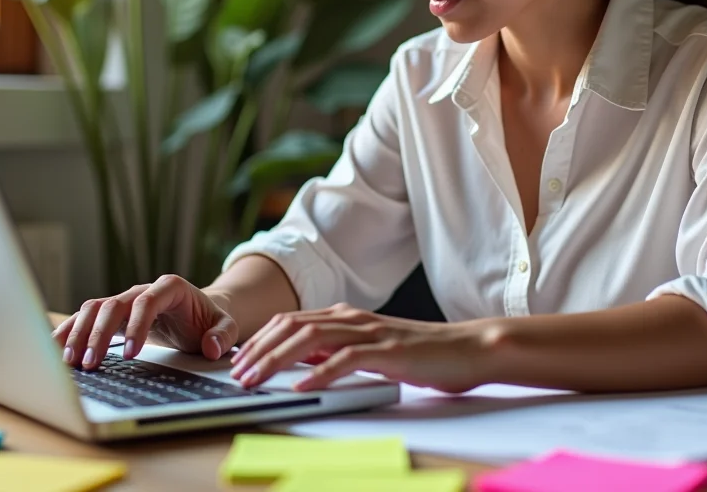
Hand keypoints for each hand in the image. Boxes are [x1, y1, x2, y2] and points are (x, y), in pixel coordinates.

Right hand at [52, 274, 237, 370]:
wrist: (198, 314)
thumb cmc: (208, 320)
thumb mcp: (225, 327)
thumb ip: (223, 335)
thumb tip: (211, 348)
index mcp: (170, 288)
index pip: (148, 301)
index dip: (137, 325)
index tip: (132, 354)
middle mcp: (142, 290)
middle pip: (114, 304)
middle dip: (100, 334)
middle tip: (91, 363)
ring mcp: (124, 301)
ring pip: (94, 309)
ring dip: (79, 333)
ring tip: (70, 361)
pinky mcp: (112, 315)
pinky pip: (86, 318)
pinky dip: (70, 331)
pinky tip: (56, 349)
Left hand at [228, 303, 489, 392]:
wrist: (470, 349)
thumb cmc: (424, 354)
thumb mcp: (372, 350)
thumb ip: (340, 351)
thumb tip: (302, 363)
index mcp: (348, 317)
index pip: (292, 321)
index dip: (260, 339)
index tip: (238, 359)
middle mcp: (354, 319)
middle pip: (293, 326)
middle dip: (259, 349)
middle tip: (237, 373)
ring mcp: (371, 332)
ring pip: (311, 338)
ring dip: (277, 359)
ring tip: (257, 379)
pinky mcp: (388, 351)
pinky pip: (346, 360)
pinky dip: (319, 375)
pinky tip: (302, 389)